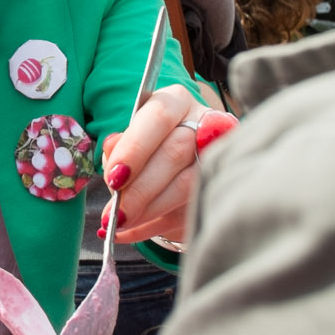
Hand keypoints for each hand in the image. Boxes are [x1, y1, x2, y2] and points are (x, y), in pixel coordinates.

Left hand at [98, 86, 210, 243]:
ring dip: (149, 210)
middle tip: (116, 214)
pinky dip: (153, 226)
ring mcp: (218, 155)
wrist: (179, 160)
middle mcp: (204, 123)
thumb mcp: (130, 138)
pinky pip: (189, 211)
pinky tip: (129, 232)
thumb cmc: (148, 144)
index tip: (113, 179)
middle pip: (176, 152)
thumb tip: (113, 161)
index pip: (158, 118)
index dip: (135, 149)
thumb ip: (120, 146)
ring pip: (188, 185)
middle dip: (141, 188)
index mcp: (176, 102)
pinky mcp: (221, 186)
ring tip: (119, 224)